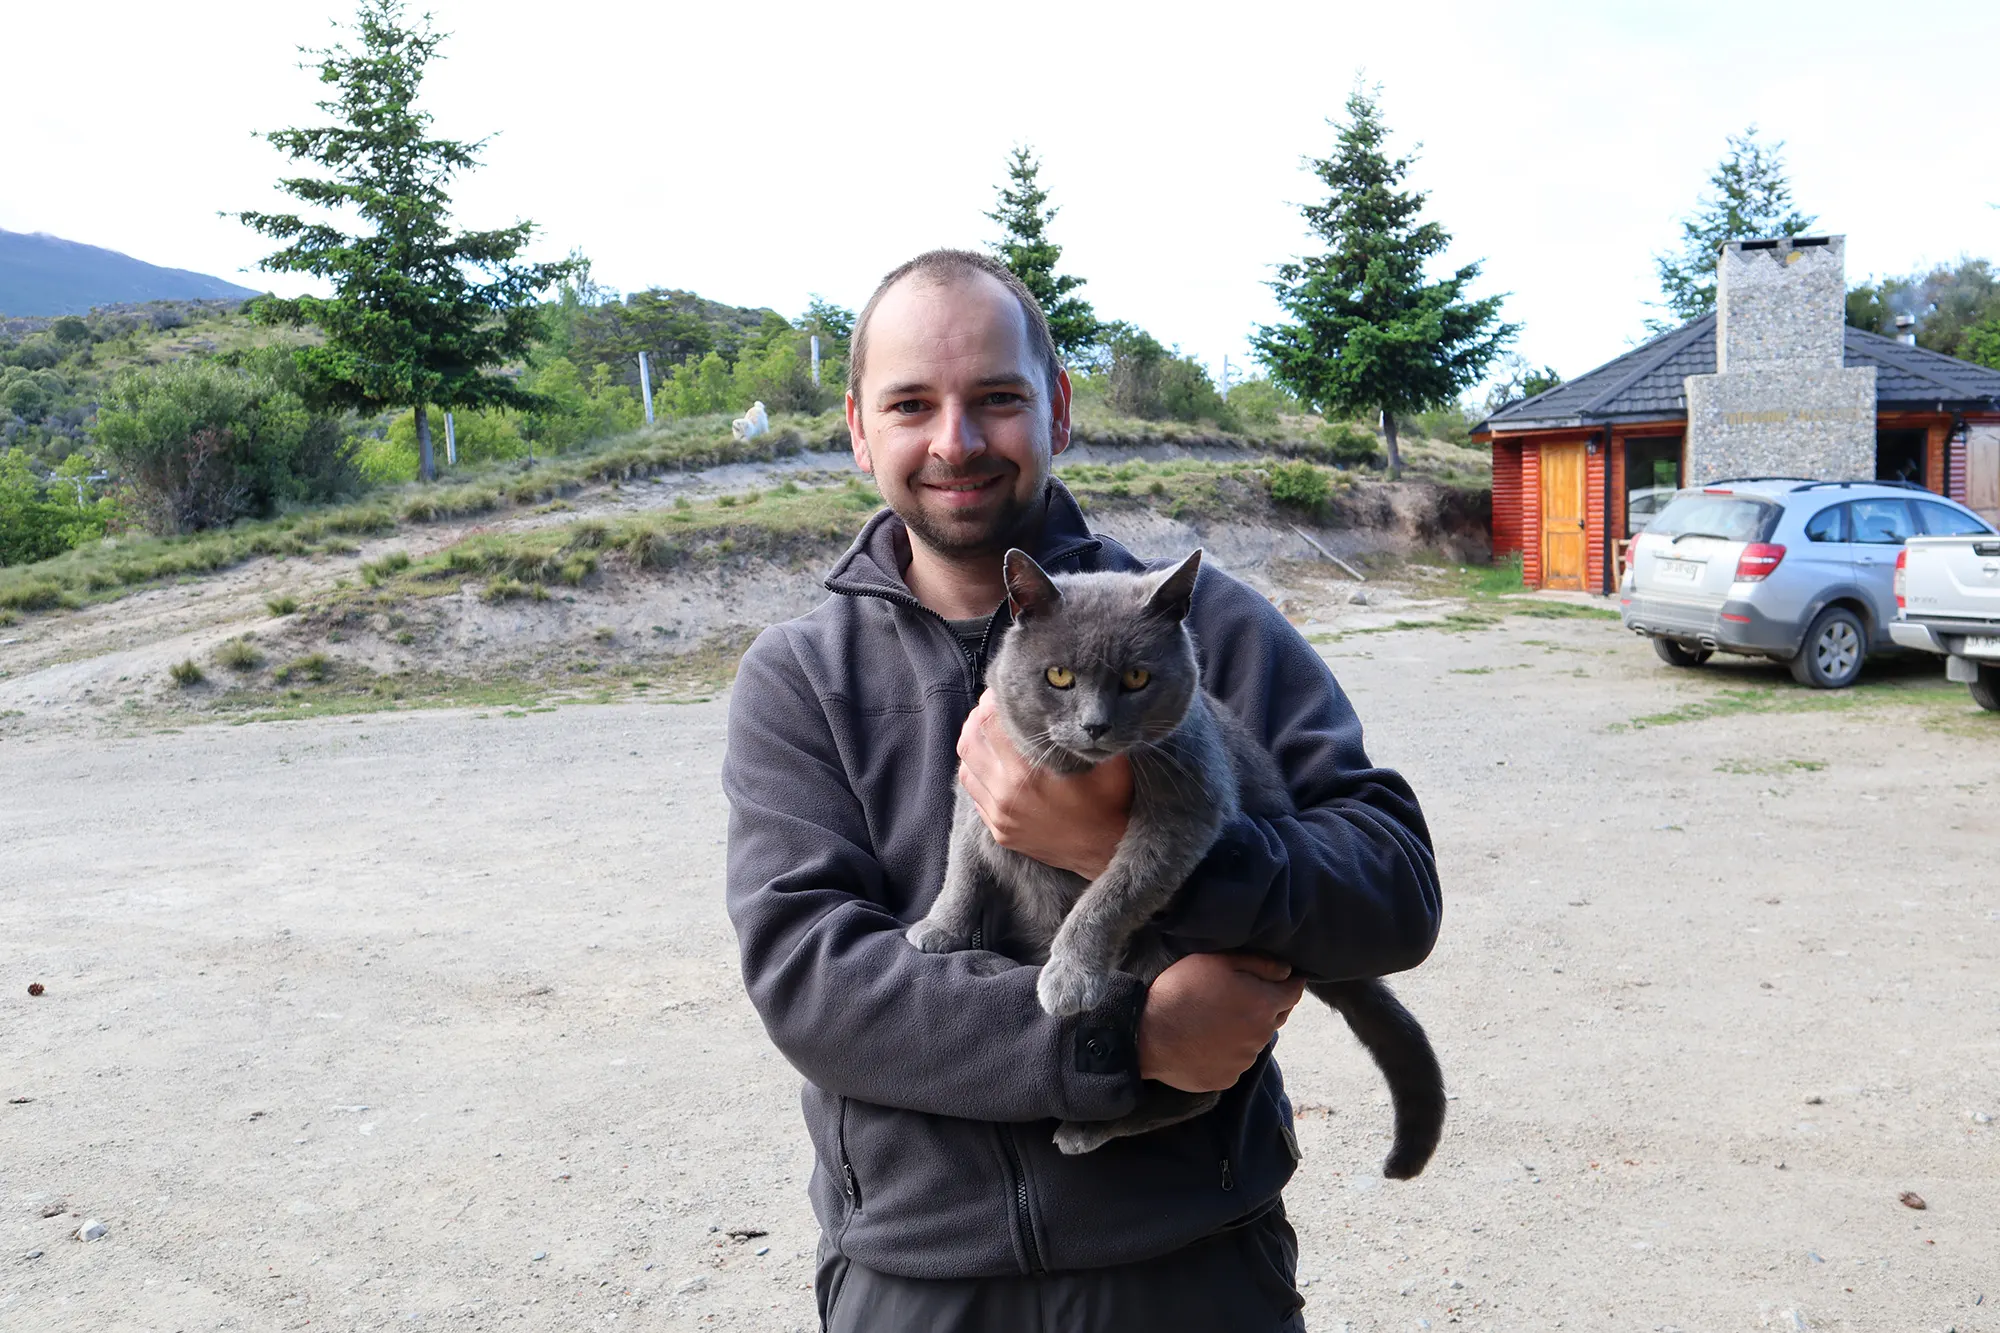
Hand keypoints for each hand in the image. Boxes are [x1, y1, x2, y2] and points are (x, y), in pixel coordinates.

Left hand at [957, 690, 1130, 879]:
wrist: (1107, 852)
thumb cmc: (1111, 803)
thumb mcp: (1109, 761)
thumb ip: (1088, 731)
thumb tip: (1076, 699)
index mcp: (1028, 774)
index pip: (991, 724)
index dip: (993, 701)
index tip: (1004, 691)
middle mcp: (1006, 795)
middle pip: (971, 741)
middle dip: (978, 718)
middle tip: (993, 707)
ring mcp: (999, 816)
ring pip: (966, 767)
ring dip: (975, 745)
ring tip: (990, 731)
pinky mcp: (999, 831)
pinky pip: (975, 794)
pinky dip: (978, 772)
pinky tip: (994, 762)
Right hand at [1138, 954, 1303, 1093]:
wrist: (1146, 1035)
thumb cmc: (1180, 990)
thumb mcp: (1217, 961)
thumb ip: (1258, 964)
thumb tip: (1286, 971)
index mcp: (1262, 1005)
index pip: (1293, 992)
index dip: (1291, 982)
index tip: (1286, 978)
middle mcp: (1260, 1036)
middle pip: (1276, 1017)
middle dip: (1268, 1004)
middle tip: (1244, 995)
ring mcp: (1243, 1061)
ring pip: (1254, 1040)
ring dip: (1246, 1029)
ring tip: (1218, 1018)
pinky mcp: (1226, 1078)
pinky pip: (1235, 1061)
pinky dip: (1228, 1050)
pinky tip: (1207, 1040)